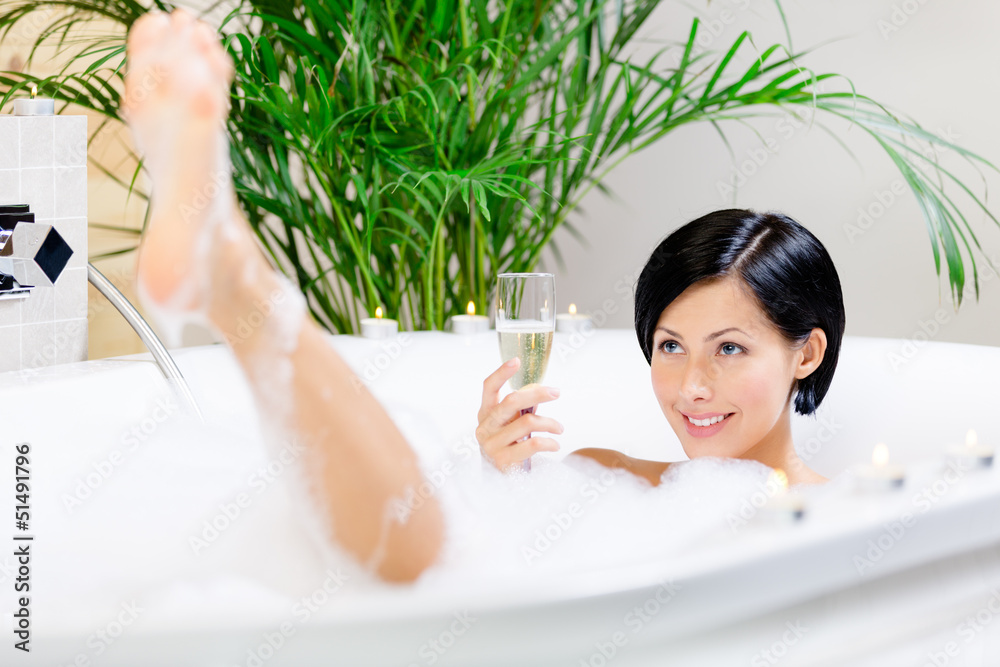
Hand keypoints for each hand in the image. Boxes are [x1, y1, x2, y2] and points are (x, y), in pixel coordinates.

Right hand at [476, 357, 563, 471]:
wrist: (503, 481)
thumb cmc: (509, 446)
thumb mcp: (511, 424)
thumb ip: (522, 408)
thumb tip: (541, 391)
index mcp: (485, 413)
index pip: (489, 388)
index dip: (501, 373)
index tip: (516, 361)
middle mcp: (484, 427)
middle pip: (511, 401)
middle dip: (537, 394)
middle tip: (556, 392)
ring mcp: (491, 444)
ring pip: (527, 422)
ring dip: (550, 423)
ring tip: (559, 429)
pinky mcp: (503, 460)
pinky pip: (533, 444)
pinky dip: (549, 442)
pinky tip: (554, 445)